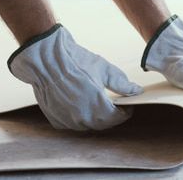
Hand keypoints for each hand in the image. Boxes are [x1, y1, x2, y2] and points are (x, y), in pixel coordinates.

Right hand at [8, 24, 143, 130]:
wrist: (46, 58)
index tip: (127, 105)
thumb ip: (122, 84)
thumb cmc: (75, 60)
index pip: (117, 118)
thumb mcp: (103, 68)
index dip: (125, 112)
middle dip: (110, 116)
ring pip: (86, 125)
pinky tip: (79, 105)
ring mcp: (67, 120)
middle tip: (113, 105)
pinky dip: (77, 118)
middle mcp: (82, 117)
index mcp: (97, 106)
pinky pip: (71, 124)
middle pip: (102, 124)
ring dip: (94, 118)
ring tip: (96, 104)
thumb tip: (136, 91)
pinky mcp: (55, 119)